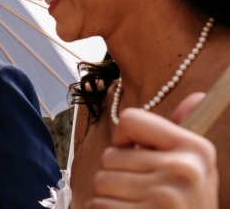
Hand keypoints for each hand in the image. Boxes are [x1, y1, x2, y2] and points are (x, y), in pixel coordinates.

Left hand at [88, 93, 217, 207]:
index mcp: (195, 149)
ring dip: (111, 197)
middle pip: (109, 155)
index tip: (137, 156)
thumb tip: (196, 96)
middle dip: (118, 175)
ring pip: (101, 182)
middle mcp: (183, 170)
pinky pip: (98, 206)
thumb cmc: (185, 205)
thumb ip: (181, 132)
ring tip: (138, 206)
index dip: (125, 139)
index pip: (129, 120)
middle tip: (142, 193)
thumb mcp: (194, 167)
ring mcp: (165, 197)